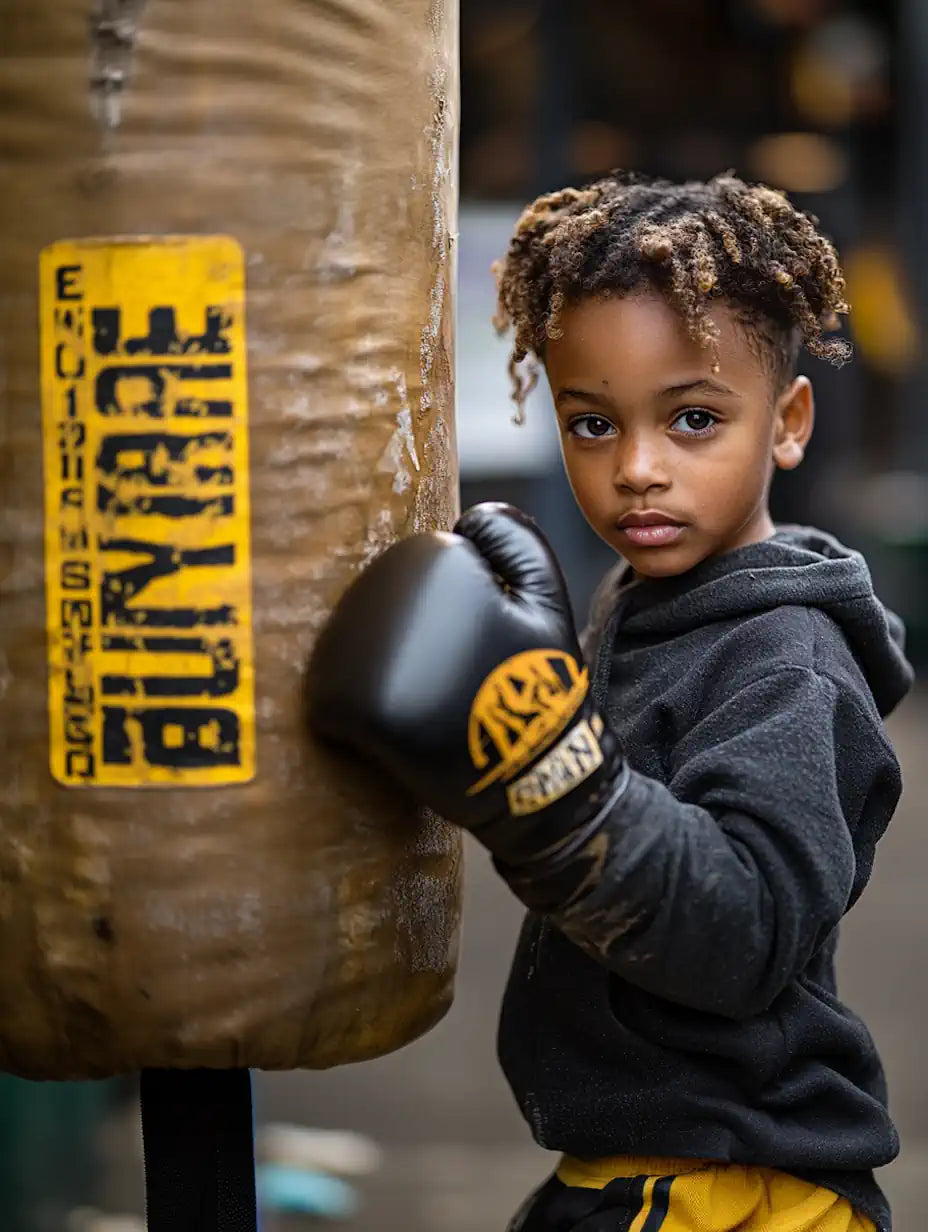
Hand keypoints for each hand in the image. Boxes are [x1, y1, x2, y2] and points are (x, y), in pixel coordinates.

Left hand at [306, 503, 626, 864]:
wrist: (534, 777)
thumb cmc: (538, 685)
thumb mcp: (545, 597)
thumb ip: (514, 539)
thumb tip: (466, 515)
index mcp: (435, 559)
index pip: (405, 571)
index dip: (441, 616)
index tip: (470, 649)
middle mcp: (388, 595)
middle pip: (367, 606)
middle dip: (402, 642)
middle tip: (449, 681)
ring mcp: (363, 650)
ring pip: (342, 647)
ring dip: (373, 675)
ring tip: (426, 704)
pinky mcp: (346, 704)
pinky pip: (326, 698)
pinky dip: (353, 716)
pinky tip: (396, 730)